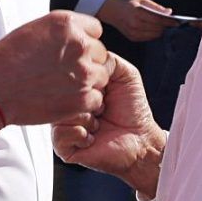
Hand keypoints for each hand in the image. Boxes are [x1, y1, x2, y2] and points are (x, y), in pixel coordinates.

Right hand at [0, 11, 111, 125]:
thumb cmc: (6, 59)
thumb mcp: (35, 30)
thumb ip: (62, 32)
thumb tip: (76, 36)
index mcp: (67, 24)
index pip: (95, 30)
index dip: (84, 42)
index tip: (73, 52)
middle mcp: (79, 45)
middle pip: (100, 53)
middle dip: (87, 62)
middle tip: (66, 72)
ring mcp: (83, 73)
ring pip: (101, 76)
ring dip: (88, 82)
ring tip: (64, 86)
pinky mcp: (82, 98)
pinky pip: (96, 98)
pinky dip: (84, 102)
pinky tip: (66, 100)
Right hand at [54, 53, 165, 198]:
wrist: (141, 139)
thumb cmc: (133, 109)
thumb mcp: (125, 75)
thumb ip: (107, 60)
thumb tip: (89, 53)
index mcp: (77, 87)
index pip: (68, 73)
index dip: (88, 80)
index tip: (104, 89)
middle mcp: (67, 105)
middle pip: (63, 93)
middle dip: (89, 99)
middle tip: (103, 108)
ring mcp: (63, 125)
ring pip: (61, 113)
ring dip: (86, 117)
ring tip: (98, 122)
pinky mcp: (64, 146)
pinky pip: (60, 134)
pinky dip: (80, 133)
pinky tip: (92, 135)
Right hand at [98, 0, 176, 42]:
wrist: (113, 12)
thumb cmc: (130, 5)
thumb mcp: (143, 1)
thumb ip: (157, 7)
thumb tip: (169, 12)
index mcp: (138, 13)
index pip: (158, 19)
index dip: (169, 22)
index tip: (177, 22)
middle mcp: (135, 24)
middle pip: (157, 29)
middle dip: (166, 27)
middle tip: (174, 25)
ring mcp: (133, 33)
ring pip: (154, 35)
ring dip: (161, 31)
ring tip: (166, 27)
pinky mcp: (133, 38)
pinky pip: (148, 38)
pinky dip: (154, 34)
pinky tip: (156, 30)